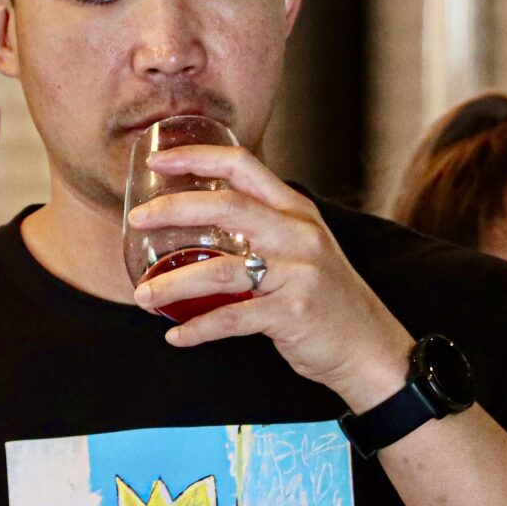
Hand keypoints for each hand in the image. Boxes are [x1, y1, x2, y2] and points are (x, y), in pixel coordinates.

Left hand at [125, 144, 412, 408]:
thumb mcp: (302, 250)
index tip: (159, 159)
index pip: (244, 166)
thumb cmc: (327, 300)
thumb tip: (200, 221)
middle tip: (135, 219)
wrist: (370, 348)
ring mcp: (298, 273)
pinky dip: (198, 329)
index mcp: (296, 212)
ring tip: (143, 295)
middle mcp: (298, 234)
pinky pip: (232, 319)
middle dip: (174, 209)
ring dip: (173, 284)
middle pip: (227, 207)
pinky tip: (176, 335)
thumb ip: (263, 229)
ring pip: (221, 269)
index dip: (198, 157)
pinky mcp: (292, 313)